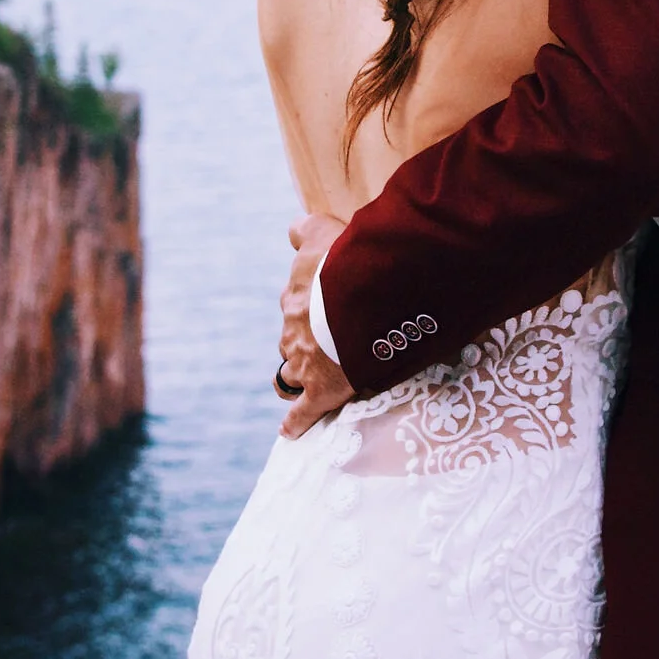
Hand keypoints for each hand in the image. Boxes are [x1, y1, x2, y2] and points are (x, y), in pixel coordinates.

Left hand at [277, 213, 354, 437]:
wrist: (370, 294)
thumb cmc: (352, 259)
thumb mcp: (325, 230)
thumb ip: (305, 228)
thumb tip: (292, 232)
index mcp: (296, 294)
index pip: (296, 301)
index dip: (314, 305)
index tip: (330, 306)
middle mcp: (293, 327)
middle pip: (292, 338)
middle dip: (307, 340)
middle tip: (335, 341)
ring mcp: (304, 361)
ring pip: (291, 372)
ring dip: (300, 375)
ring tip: (315, 378)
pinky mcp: (321, 390)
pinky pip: (302, 412)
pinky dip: (295, 422)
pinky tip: (289, 430)